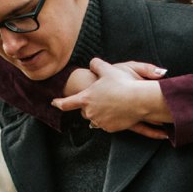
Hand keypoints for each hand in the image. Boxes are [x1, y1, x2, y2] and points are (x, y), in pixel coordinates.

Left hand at [52, 56, 171, 136]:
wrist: (139, 100)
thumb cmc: (122, 84)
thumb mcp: (108, 69)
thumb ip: (97, 65)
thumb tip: (93, 62)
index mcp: (85, 98)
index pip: (67, 103)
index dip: (59, 102)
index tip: (54, 103)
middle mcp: (90, 112)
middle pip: (84, 111)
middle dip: (89, 106)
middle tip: (100, 98)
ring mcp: (100, 122)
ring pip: (95, 118)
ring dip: (100, 113)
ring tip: (112, 104)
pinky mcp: (110, 128)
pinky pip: (106, 124)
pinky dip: (110, 119)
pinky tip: (118, 111)